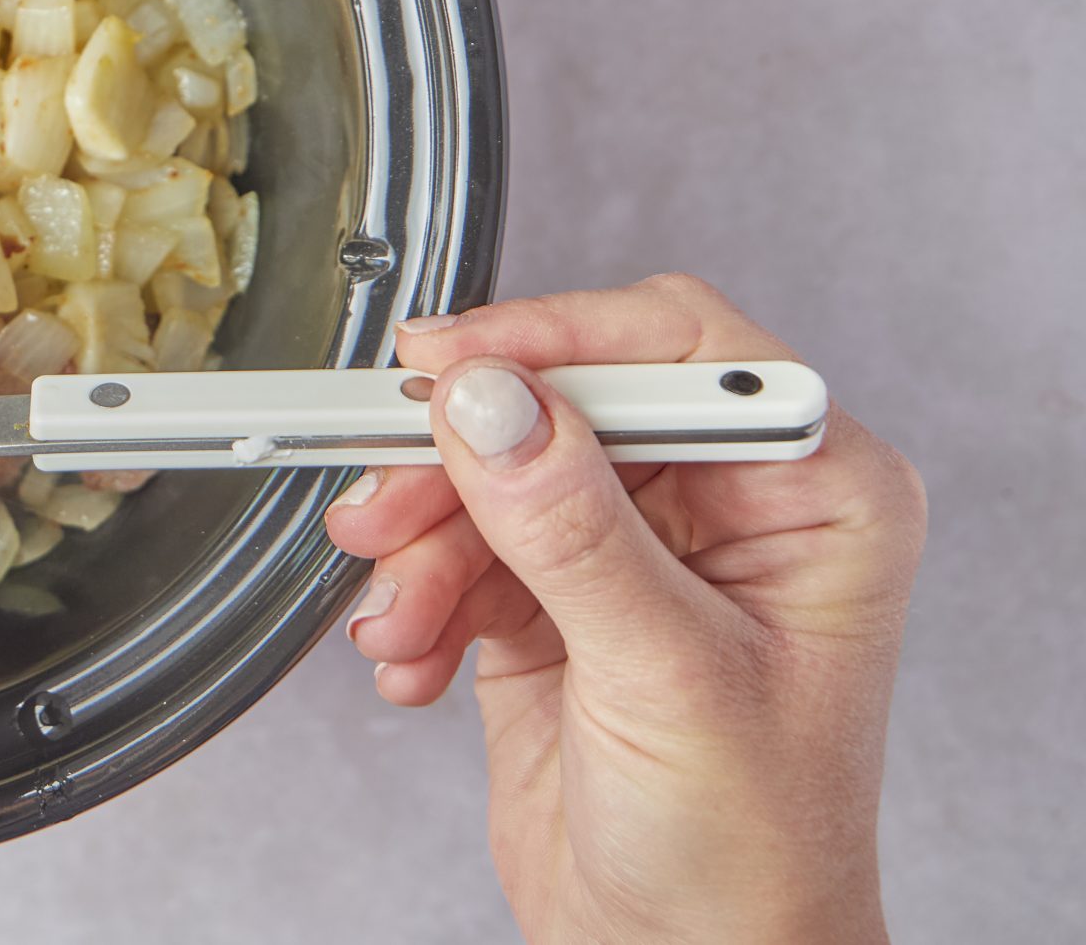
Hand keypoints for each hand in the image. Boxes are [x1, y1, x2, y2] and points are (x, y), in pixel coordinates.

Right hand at [323, 275, 924, 944]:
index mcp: (810, 493)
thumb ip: (570, 529)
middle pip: (558, 404)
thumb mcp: (664, 675)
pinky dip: (415, 599)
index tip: (450, 364)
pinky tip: (411, 661)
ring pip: (491, 475)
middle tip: (383, 498)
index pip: (677, 350)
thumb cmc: (748, 852)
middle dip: (458, 462)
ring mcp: (631, 550)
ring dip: (420, 545)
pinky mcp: (551, 598)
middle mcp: (724, 506)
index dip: (555, 341)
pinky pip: (455, 549)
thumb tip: (493, 402)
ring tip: (397, 620)